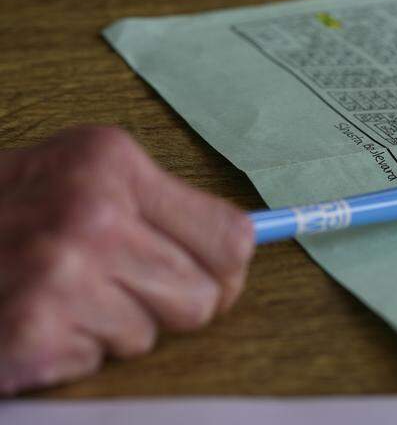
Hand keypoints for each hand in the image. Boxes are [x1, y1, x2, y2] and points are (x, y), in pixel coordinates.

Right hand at [0, 127, 253, 393]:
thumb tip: (243, 250)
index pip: (232, 238)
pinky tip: (31, 321)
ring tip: (58, 297)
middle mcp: (91, 211)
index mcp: (111, 162)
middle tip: (112, 288)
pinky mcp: (31, 330)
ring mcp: (59, 273)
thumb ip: (155, 207)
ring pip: (151, 335)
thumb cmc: (2, 216)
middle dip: (166, 305)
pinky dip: (69, 355)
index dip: (222, 271)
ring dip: (111, 328)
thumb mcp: (74, 178)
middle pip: (204, 296)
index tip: (202, 276)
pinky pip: (99, 364)